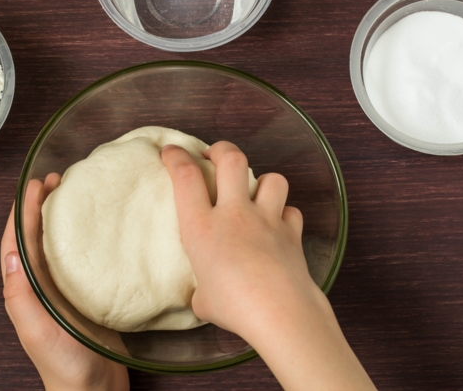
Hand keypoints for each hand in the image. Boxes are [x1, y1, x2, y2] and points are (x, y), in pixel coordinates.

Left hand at [1, 174, 129, 390]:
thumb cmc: (65, 366)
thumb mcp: (38, 331)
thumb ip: (21, 296)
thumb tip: (10, 253)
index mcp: (25, 291)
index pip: (17, 242)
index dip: (22, 211)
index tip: (35, 185)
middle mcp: (39, 287)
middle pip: (33, 236)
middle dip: (39, 205)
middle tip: (56, 179)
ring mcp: (60, 291)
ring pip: (54, 244)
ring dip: (57, 216)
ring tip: (71, 193)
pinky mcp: (82, 296)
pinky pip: (77, 259)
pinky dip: (80, 237)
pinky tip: (95, 229)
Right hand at [160, 141, 313, 338]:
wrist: (279, 312)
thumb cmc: (234, 308)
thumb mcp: (202, 299)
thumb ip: (202, 287)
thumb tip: (206, 294)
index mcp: (202, 227)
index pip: (185, 176)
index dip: (176, 157)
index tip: (171, 151)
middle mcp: (235, 214)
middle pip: (230, 159)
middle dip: (221, 149)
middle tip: (214, 156)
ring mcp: (266, 219)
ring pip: (271, 178)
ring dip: (262, 181)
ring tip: (255, 192)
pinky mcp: (291, 232)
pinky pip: (291, 211)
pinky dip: (285, 214)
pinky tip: (278, 225)